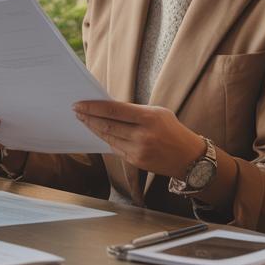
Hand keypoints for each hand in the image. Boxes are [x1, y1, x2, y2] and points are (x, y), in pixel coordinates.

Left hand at [72, 100, 205, 177]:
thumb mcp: (157, 112)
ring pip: (108, 137)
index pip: (114, 110)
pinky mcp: (136, 161)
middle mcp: (142, 135)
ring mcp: (138, 150)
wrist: (189, 157)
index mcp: (148, 117)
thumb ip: (134, 111)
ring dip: (93, 128)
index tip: (80, 103)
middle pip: (107, 125)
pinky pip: (115, 148)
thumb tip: (107, 108)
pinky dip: (105, 139)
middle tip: (76, 111)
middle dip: (88, 117)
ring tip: (83, 120)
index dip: (93, 107)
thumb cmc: (172, 130)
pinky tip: (97, 132)